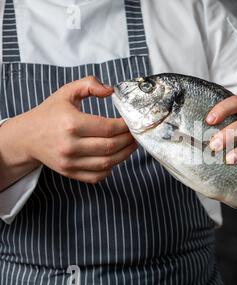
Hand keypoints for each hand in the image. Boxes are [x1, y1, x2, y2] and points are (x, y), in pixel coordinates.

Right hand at [11, 76, 136, 184]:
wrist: (26, 137)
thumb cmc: (50, 113)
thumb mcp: (66, 92)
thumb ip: (89, 84)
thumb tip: (111, 90)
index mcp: (71, 123)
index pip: (108, 127)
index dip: (125, 126)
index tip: (131, 121)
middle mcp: (70, 145)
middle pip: (111, 146)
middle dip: (129, 140)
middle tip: (136, 134)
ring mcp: (69, 161)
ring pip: (107, 163)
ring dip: (125, 155)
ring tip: (131, 145)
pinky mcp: (70, 172)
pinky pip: (97, 176)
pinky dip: (110, 168)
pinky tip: (115, 157)